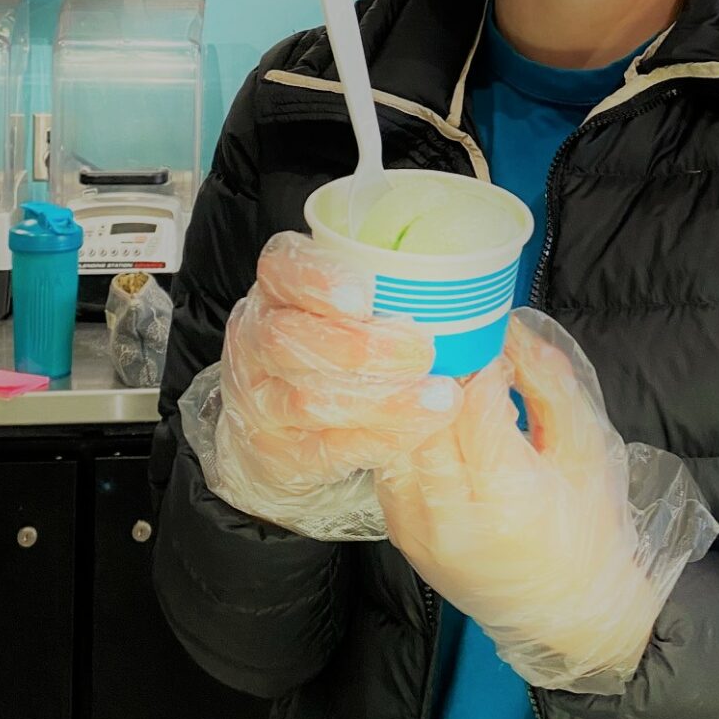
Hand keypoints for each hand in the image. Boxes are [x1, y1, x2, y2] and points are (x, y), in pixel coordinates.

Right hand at [208, 232, 462, 534]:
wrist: (285, 416)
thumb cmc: (339, 335)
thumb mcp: (353, 297)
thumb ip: (389, 286)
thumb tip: (462, 281)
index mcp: (276, 284)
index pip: (283, 269)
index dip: (319, 280)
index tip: (364, 295)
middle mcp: (256, 337)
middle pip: (290, 339)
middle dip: (361, 348)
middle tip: (423, 351)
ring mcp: (259, 398)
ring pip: (309, 400)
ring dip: (382, 401)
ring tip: (440, 397)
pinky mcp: (276, 449)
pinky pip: (325, 448)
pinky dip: (377, 437)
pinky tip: (419, 426)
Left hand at [376, 314, 662, 691]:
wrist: (571, 616)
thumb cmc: (591, 529)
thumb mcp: (587, 448)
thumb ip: (551, 383)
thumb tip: (513, 327)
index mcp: (509, 498)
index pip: (472, 406)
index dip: (480, 361)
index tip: (490, 337)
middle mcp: (453, 518)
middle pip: (424, 419)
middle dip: (439, 373)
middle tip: (455, 341)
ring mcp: (420, 531)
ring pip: (396, 440)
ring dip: (414, 400)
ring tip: (438, 375)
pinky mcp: (402, 535)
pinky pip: (389, 465)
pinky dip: (403, 432)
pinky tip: (426, 415)